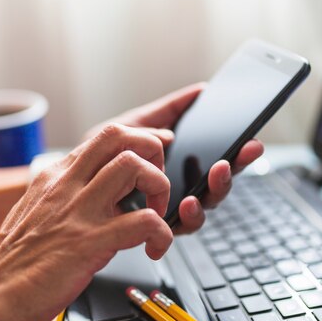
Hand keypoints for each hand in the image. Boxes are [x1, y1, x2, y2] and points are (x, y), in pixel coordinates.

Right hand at [0, 124, 173, 320]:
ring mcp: (78, 211)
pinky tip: (154, 248)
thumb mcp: (39, 210)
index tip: (154, 160)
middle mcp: (67, 185)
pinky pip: (144, 222)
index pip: (107, 136)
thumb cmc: (13, 260)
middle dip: (152, 152)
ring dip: (159, 187)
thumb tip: (103, 192)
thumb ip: (68, 194)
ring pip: (134, 167)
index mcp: (56, 176)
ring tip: (156, 214)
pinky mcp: (88, 243)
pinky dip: (162, 234)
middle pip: (120, 136)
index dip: (139, 141)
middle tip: (155, 185)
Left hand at [83, 83, 263, 234]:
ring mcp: (170, 208)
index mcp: (179, 164)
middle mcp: (180, 187)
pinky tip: (188, 201)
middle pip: (217, 181)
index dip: (237, 150)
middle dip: (236, 166)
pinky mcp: (156, 227)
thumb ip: (165, 112)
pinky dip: (189, 214)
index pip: (215, 157)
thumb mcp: (133, 126)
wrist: (70, 189)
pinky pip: (180, 225)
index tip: (251, 140)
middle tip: (245, 151)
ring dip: (216, 188)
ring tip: (217, 172)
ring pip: (206, 204)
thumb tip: (199, 92)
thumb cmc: (100, 157)